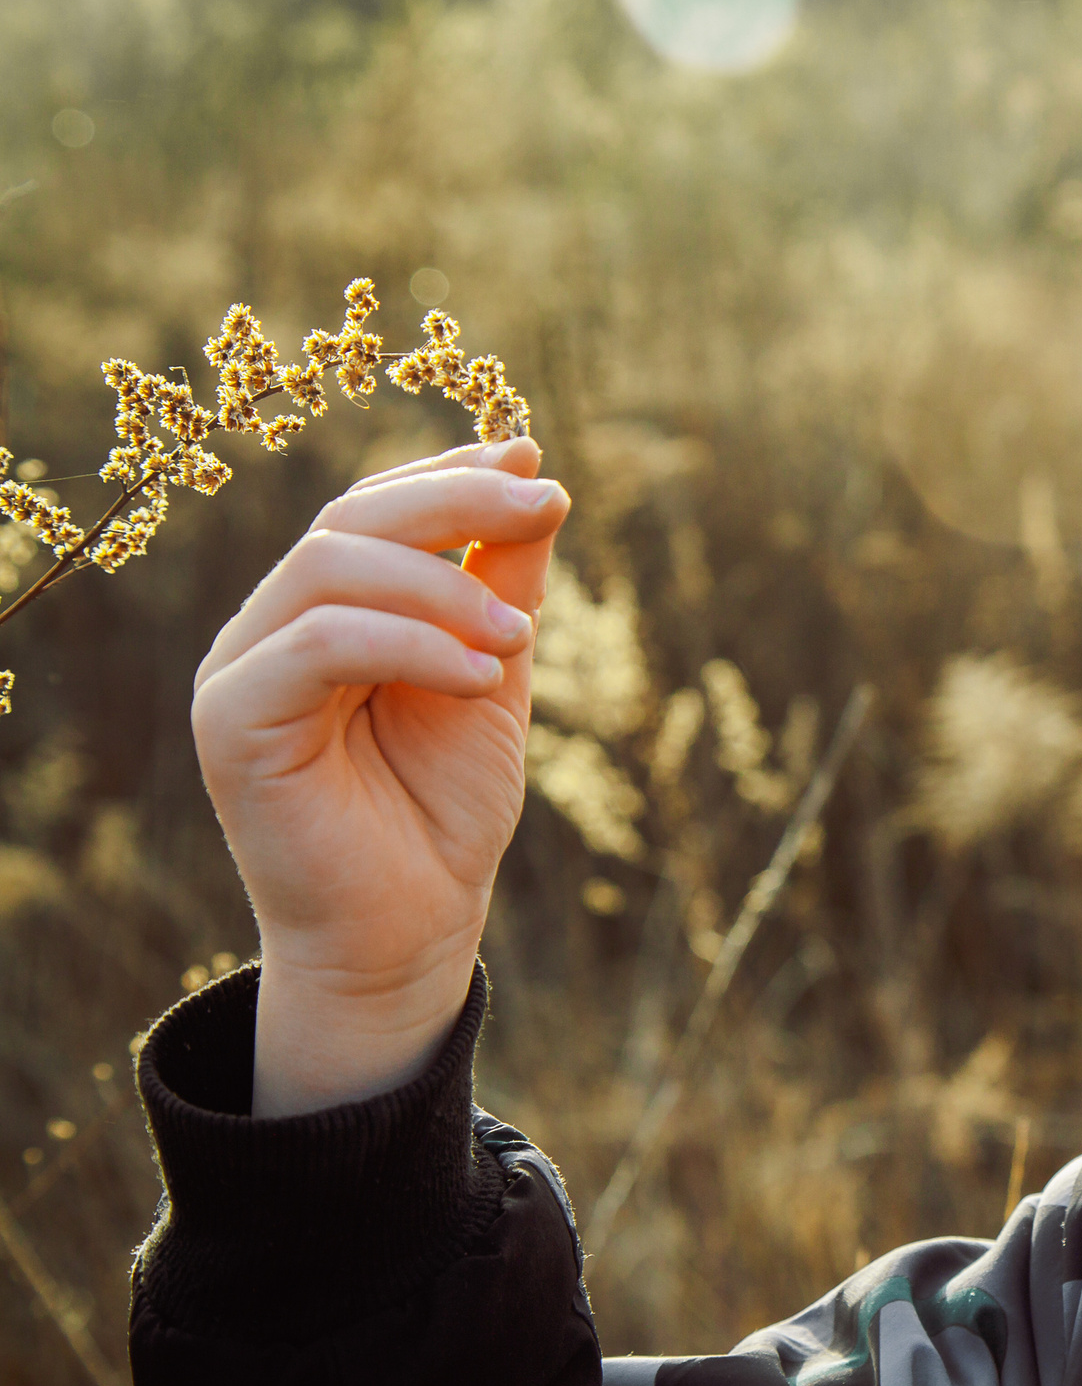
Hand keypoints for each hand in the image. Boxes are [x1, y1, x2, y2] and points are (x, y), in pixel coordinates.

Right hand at [191, 437, 568, 1115]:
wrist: (413, 924)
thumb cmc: (445, 808)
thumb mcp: (493, 674)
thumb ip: (503, 584)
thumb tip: (534, 480)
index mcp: (328, 609)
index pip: (375, 510)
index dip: (450, 472)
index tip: (530, 460)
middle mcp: (274, 627)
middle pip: (351, 519)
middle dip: (457, 501)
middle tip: (545, 507)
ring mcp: (243, 668)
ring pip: (331, 567)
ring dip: (443, 585)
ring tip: (520, 635)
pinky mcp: (233, 720)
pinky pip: (317, 642)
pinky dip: (410, 643)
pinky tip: (482, 676)